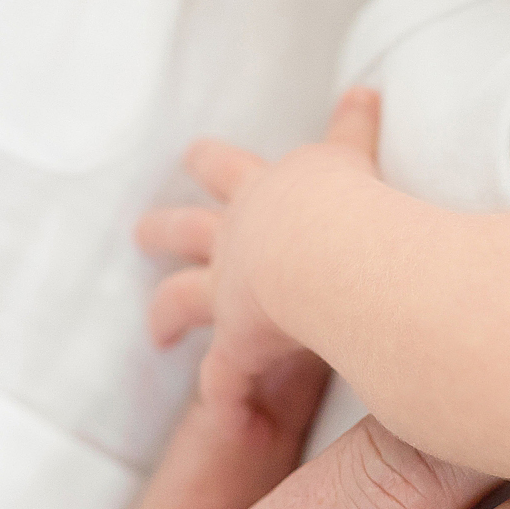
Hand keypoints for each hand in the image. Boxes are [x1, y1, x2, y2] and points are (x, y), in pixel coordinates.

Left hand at [136, 89, 383, 431]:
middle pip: (188, 226)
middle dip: (166, 228)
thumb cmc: (351, 202)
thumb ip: (357, 128)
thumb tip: (368, 88)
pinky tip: (232, 420)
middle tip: (141, 231)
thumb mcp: (352, 156)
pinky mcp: (240, 344)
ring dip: (167, 313)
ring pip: (183, 298)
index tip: (194, 155)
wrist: (332, 248)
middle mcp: (241, 235)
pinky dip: (229, 399)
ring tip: (155, 332)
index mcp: (267, 191)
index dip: (216, 161)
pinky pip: (226, 381)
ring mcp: (233, 289)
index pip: (234, 166)